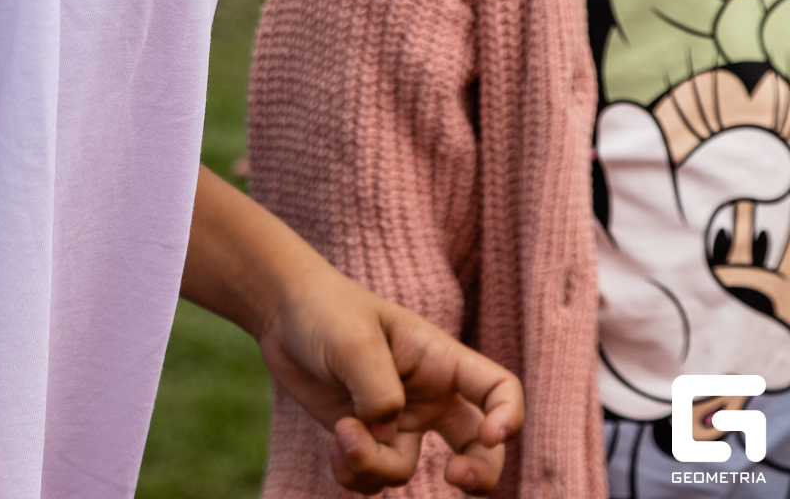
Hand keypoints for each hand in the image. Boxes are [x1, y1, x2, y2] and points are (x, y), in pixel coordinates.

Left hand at [181, 168, 521, 494]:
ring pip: (406, 468)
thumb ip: (378, 390)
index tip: (492, 435)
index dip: (508, 416)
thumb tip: (387, 434)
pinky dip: (354, 473)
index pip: (497, 388)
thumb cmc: (325, 310)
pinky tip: (333, 444)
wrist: (282, 314)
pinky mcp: (367, 439)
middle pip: (479, 448)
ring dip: (374, 464)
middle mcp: (427, 394)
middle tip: (454, 478)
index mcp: (438, 358)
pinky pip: (373, 478)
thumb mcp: (353, 340)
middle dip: (479, 474)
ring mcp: (398, 421)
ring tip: (341, 433)